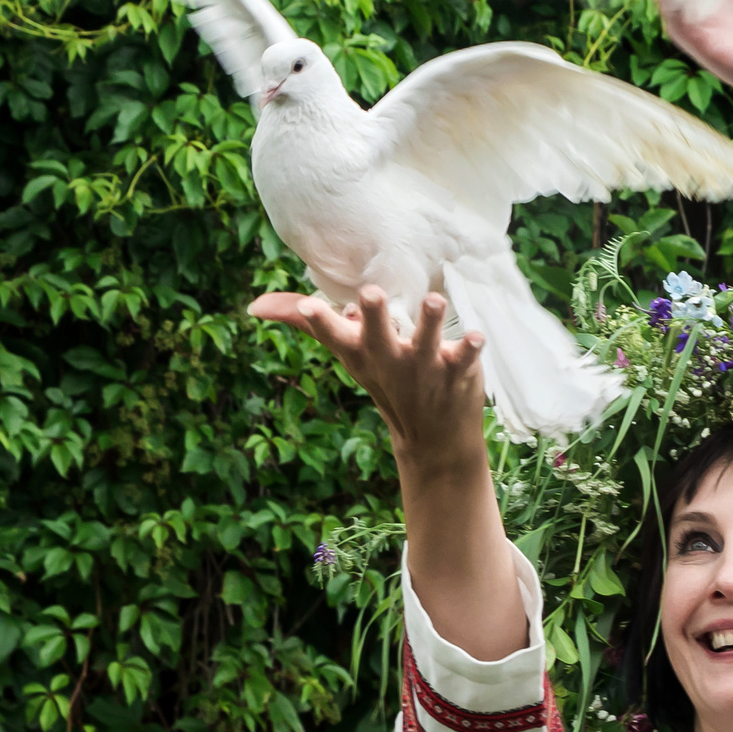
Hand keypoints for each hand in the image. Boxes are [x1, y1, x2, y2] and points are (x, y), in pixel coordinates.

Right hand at [249, 285, 488, 471]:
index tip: (309, 305)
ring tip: (434, 301)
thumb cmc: (388, 381)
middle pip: (378, 336)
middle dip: (376, 316)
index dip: (321, 321)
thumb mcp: (349, 353)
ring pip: (426, 342)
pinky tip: (477, 336)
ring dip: (429, 323)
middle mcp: (389, 359)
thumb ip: (311, 324)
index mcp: (361, 352)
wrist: (434, 439)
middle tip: (371, 292)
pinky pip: (465, 359)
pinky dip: (470, 349)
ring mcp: (424, 368)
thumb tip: (255, 306)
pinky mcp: (457, 372)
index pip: (335, 335)